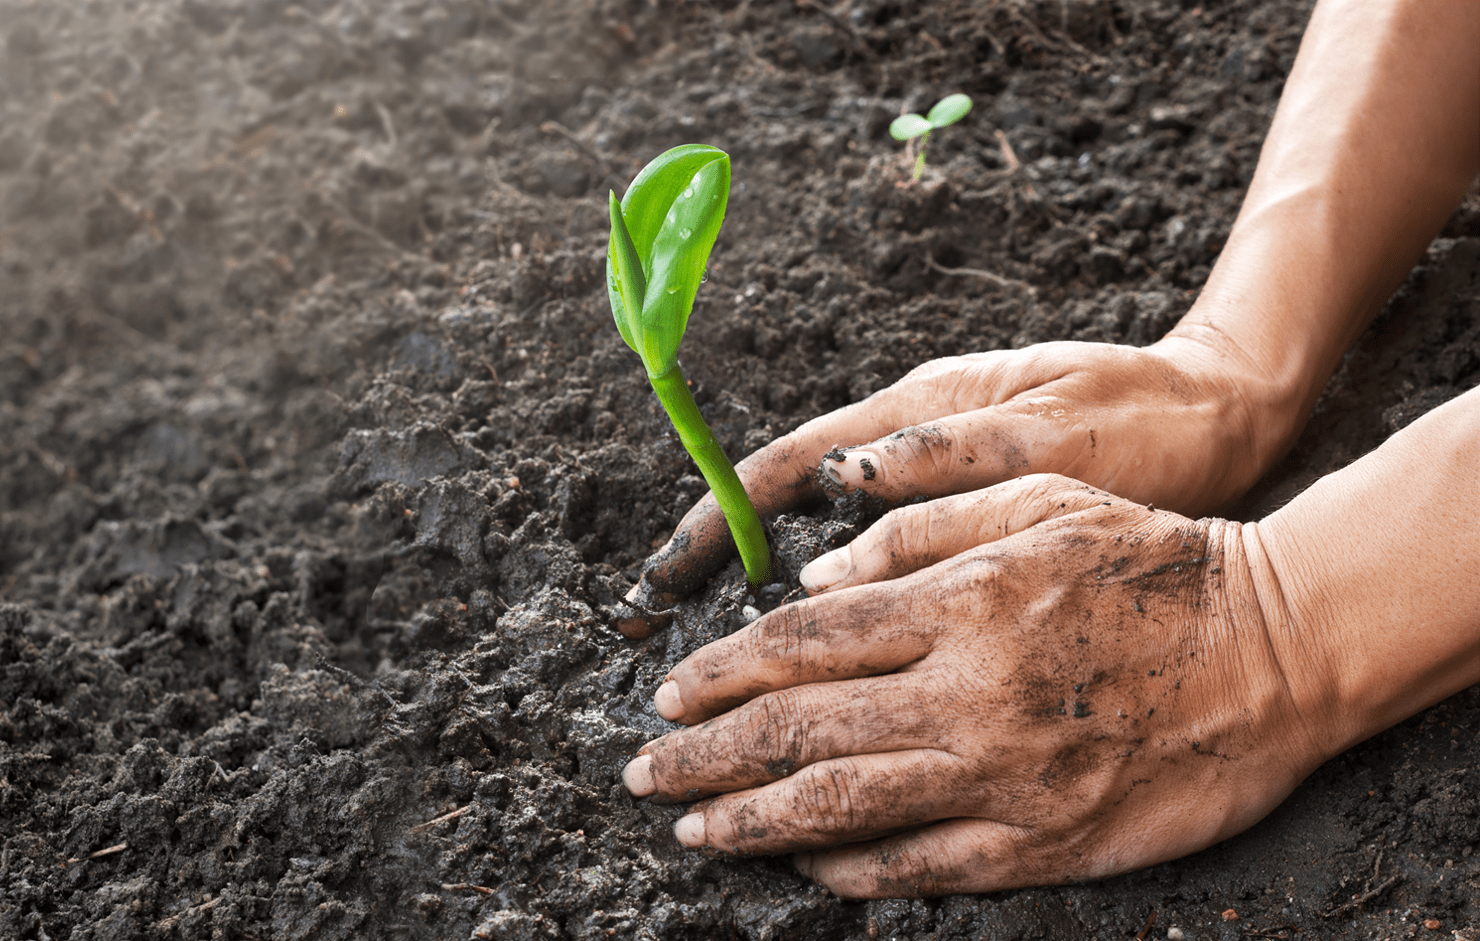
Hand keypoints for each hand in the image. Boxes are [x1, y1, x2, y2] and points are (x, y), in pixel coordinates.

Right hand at [619, 336, 1295, 634]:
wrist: (1228, 409)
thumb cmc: (1149, 421)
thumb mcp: (1053, 434)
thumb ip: (947, 453)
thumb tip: (841, 480)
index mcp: (919, 414)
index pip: (788, 466)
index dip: (718, 520)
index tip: (664, 574)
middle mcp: (910, 440)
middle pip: (783, 500)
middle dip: (715, 562)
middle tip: (665, 638)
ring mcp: (934, 471)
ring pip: (823, 534)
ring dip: (764, 588)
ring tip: (719, 665)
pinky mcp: (966, 506)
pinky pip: (874, 554)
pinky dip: (832, 599)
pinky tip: (817, 655)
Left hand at [621, 475, 1328, 896]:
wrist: (1276, 648)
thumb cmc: (1152, 561)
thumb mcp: (1039, 500)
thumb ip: (920, 529)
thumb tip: (818, 568)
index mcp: (959, 603)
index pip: (804, 641)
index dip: (722, 671)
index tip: (667, 693)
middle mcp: (965, 693)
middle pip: (800, 729)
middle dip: (706, 755)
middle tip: (646, 771)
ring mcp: (1002, 775)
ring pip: (843, 805)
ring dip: (753, 821)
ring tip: (692, 829)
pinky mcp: (1043, 839)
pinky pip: (924, 865)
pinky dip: (853, 870)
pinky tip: (805, 868)